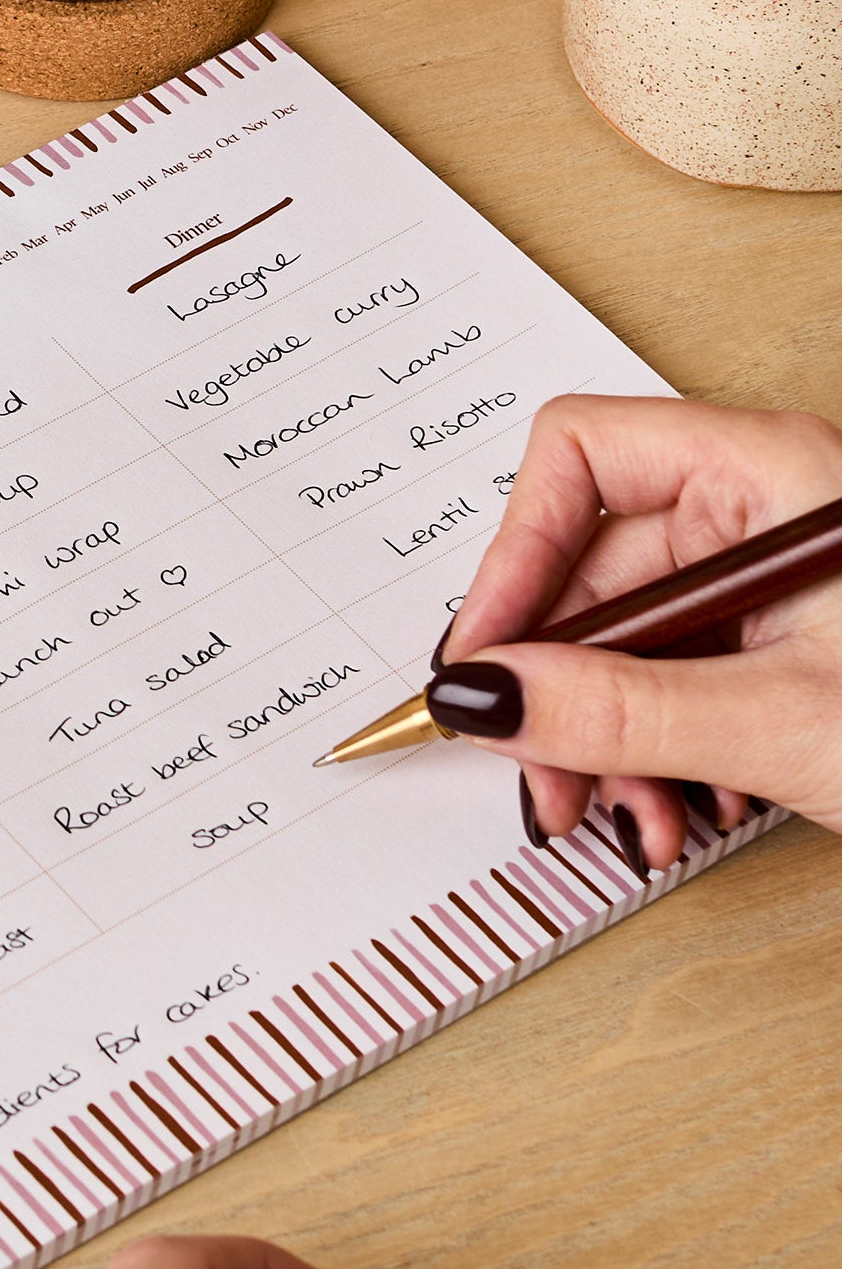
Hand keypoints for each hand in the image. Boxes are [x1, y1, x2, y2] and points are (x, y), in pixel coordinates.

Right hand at [435, 397, 841, 864]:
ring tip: (621, 814)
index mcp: (774, 474)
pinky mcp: (776, 647)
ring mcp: (767, 583)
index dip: (515, 549)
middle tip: (539, 774)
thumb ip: (617, 708)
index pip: (581, 454)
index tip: (488, 655)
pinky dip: (646, 751)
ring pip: (618, 640)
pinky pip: (664, 680)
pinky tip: (672, 810)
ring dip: (596, 737)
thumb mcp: (785, 722)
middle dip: (553, 685)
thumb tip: (483, 693)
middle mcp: (761, 510)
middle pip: (588, 568)